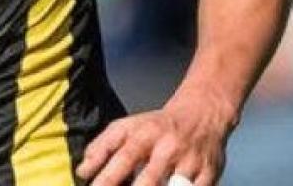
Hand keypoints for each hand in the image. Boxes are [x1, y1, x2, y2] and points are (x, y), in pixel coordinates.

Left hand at [74, 95, 234, 185]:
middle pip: (150, 180)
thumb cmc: (157, 126)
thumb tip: (82, 171)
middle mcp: (168, 148)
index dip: (108, 178)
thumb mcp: (127, 127)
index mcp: (145, 135)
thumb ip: (103, 146)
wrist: (202, 113)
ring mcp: (190, 162)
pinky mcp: (210, 174)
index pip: (124, 159)